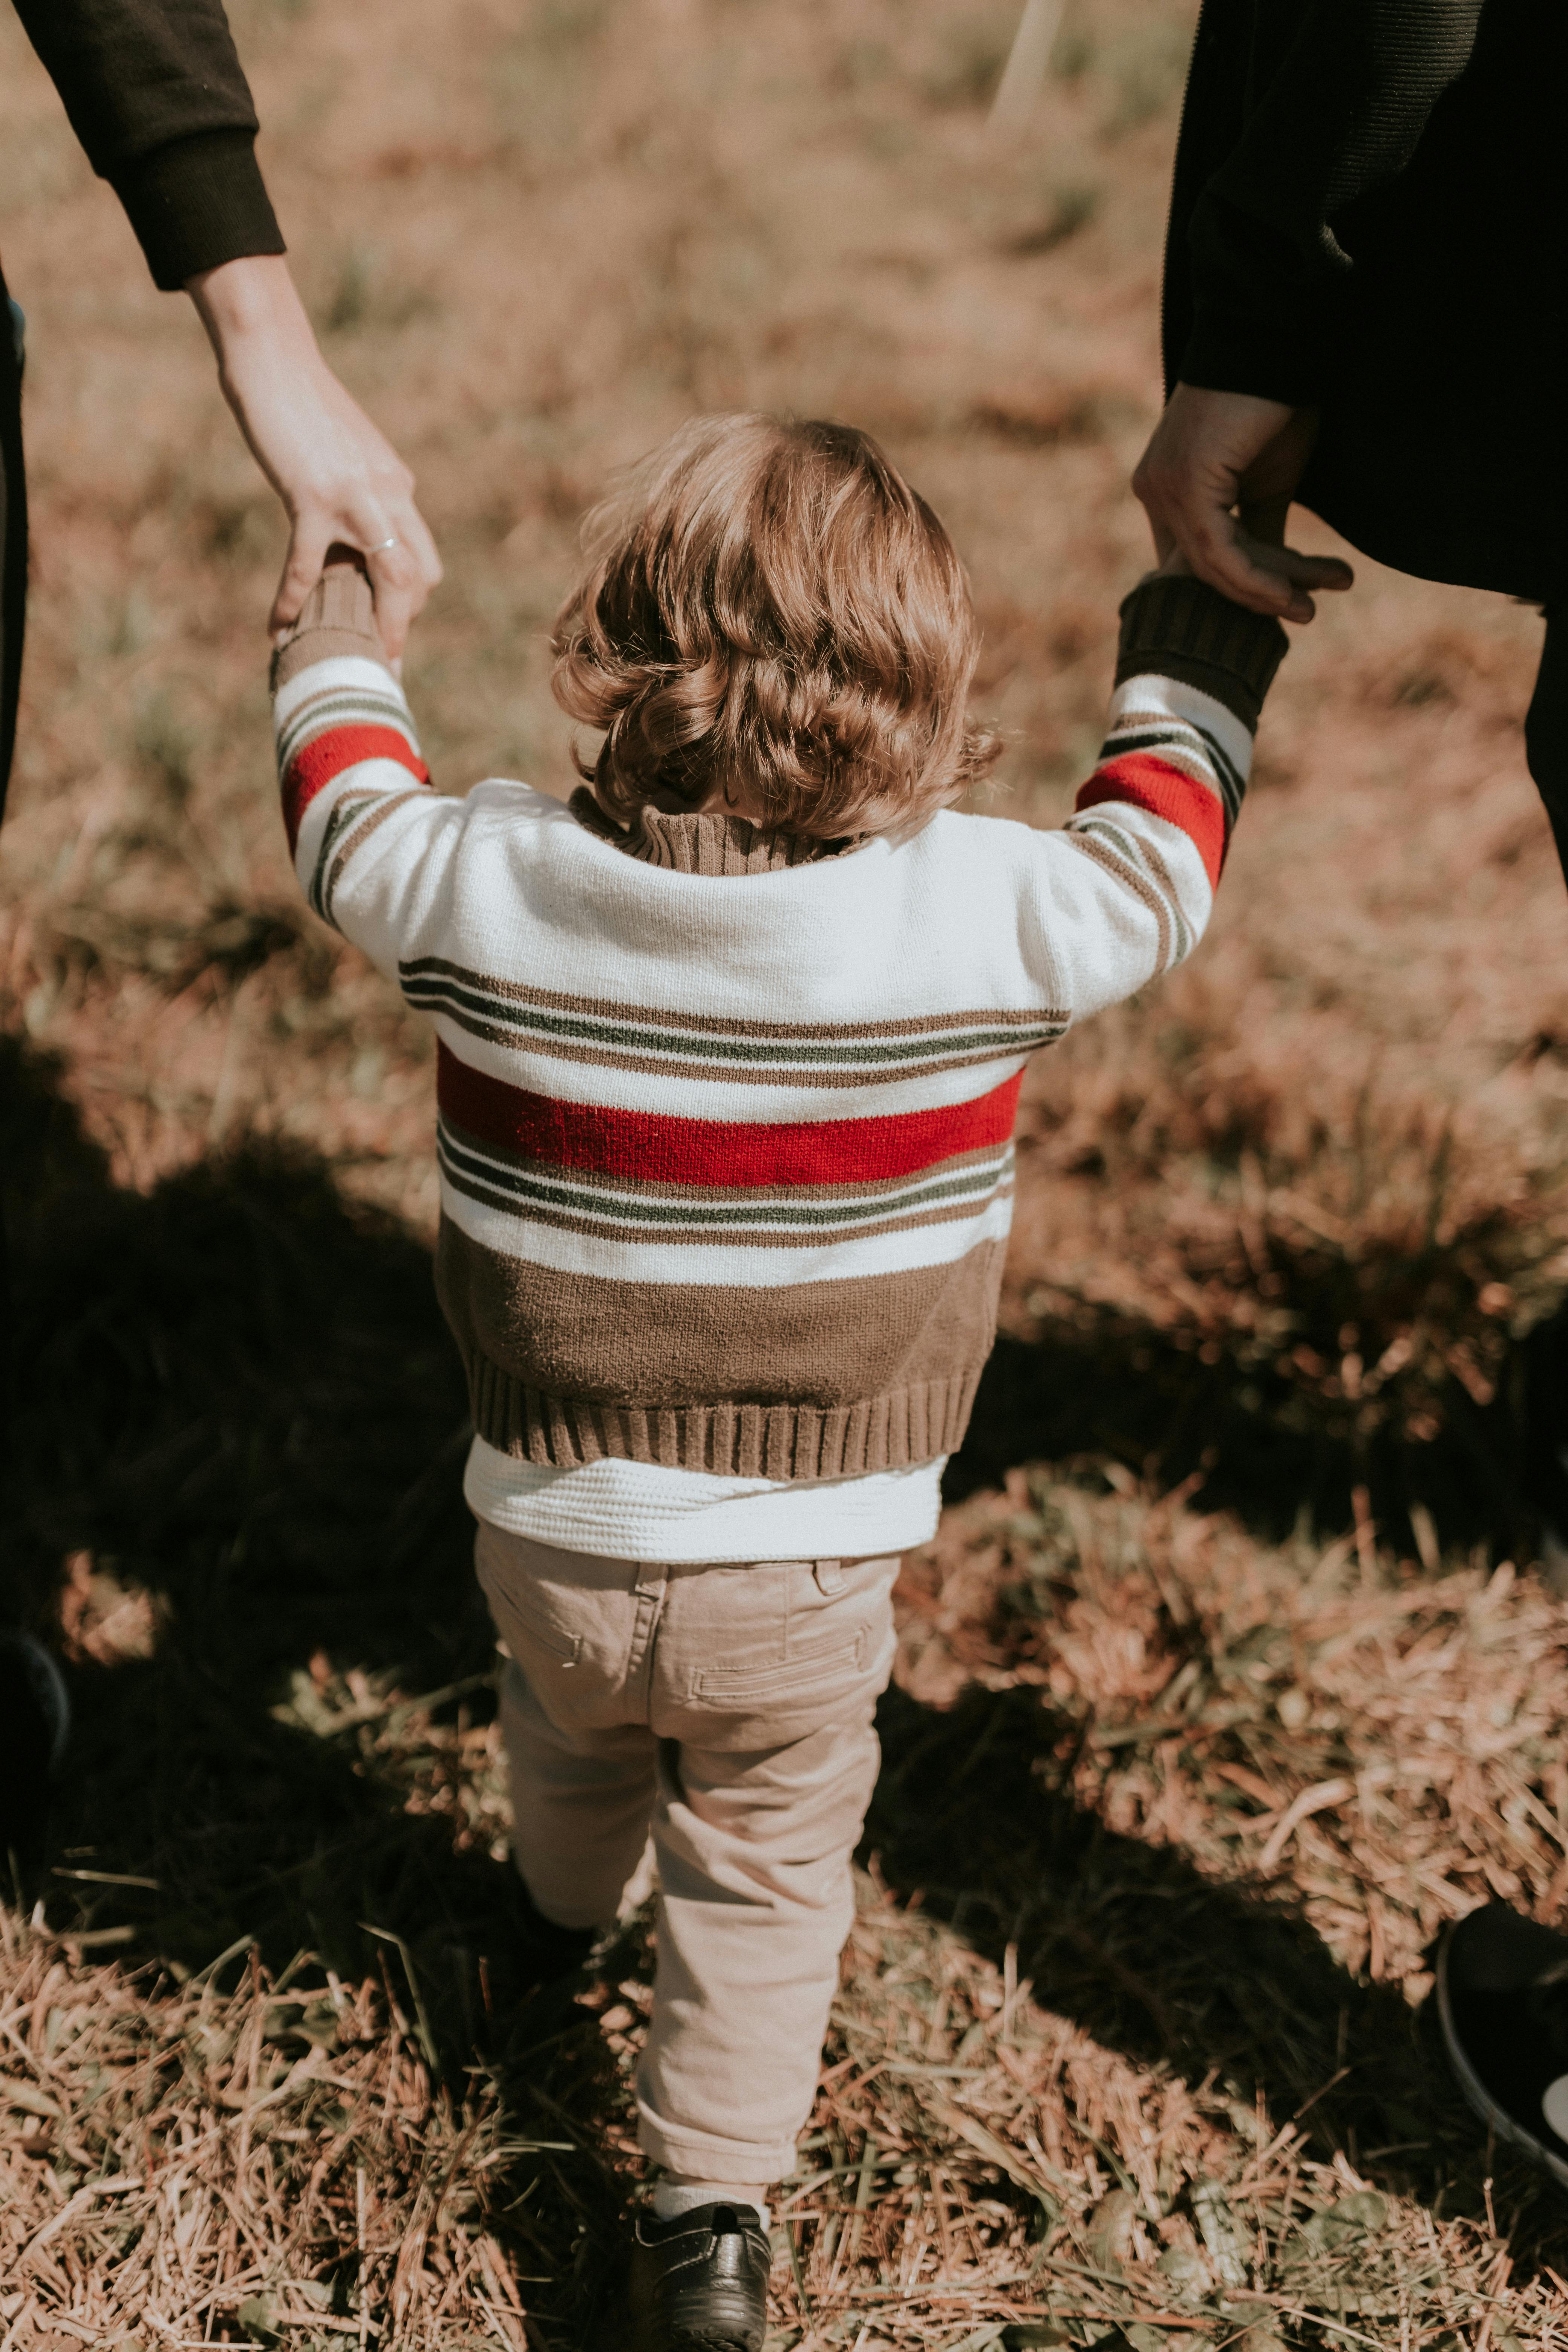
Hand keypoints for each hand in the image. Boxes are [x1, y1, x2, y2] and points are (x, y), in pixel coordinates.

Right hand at [185, 255, 440, 655]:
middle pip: (421, 577)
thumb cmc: (302, 404)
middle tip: (383, 660)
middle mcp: (391, 494)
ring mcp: (357, 496)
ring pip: (390, 578)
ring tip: (353, 659)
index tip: (390, 632)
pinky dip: (293, 600)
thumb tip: (350, 533)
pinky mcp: (314, 496)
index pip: (423, 558)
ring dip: (376, 626)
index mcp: (398, 485)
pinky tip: (278, 628)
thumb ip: (358, 494)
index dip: (410, 602)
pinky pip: (310, 564)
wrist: (273, 356)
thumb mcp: (345, 454)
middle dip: (404, 623)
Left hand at [1132, 384, 1352, 621]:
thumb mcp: (1267, 483)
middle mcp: (1155, 489)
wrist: (1278, 343)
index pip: (1194, 557)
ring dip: (1264, 592)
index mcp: (1166, 488)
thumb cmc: (1278, 403)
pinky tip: (1288, 594)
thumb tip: (1270, 579)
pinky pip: (1218, 551)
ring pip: (1212, 566)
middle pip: (1203, 567)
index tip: (1284, 603)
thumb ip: (1259, 531)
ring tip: (1307, 608)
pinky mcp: (1185, 483)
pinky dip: (1254, 577)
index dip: (1237, 586)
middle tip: (1303, 614)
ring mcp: (1164, 486)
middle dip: (1256, 596)